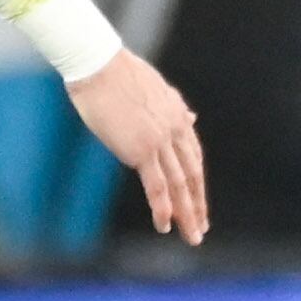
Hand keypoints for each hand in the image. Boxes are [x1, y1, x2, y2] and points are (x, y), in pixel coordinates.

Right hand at [66, 46, 208, 239]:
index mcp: (177, 115)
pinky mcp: (141, 150)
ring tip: (192, 235)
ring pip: (179, 185)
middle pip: (192, 174)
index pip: (193, 156)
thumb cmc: (117, 73)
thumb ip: (174, 108)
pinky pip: (157, 186)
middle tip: (201, 227)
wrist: (99, 65)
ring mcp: (160, 141)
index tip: (197, 200)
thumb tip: (191, 118)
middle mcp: (175, 129)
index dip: (196, 182)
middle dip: (197, 204)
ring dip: (187, 213)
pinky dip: (163, 208)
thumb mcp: (155, 90)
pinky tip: (165, 225)